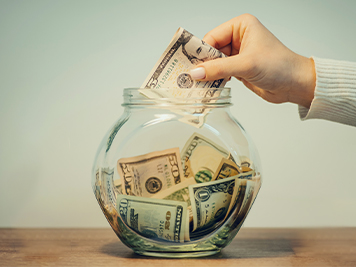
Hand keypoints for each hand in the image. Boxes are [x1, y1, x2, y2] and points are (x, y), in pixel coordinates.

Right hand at [190, 14, 315, 107]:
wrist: (294, 84)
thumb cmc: (279, 66)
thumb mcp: (246, 64)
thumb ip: (219, 69)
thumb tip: (196, 73)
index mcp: (241, 26)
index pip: (212, 37)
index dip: (200, 52)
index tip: (189, 65)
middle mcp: (238, 38)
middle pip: (211, 50)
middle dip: (202, 64)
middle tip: (190, 77)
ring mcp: (237, 54)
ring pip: (214, 63)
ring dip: (207, 74)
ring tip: (197, 84)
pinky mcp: (238, 69)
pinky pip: (220, 73)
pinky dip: (213, 80)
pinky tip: (208, 87)